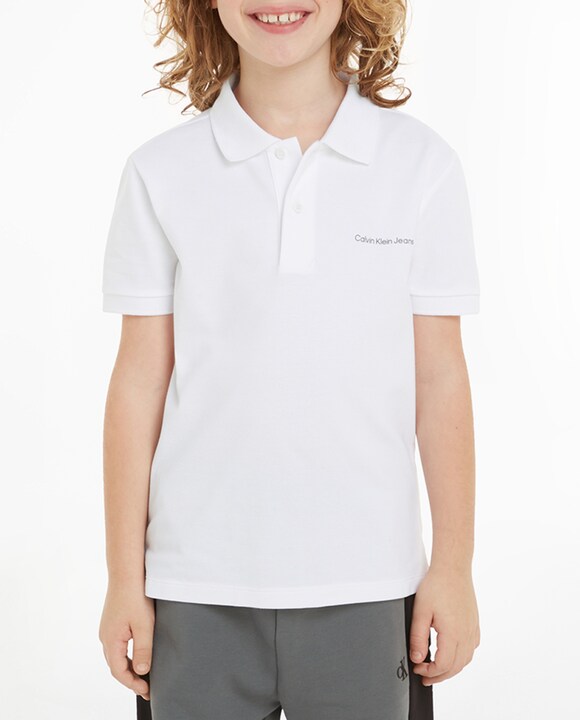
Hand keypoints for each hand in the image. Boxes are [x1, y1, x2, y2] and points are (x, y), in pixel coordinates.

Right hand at [98, 584, 154, 700]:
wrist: (126, 572)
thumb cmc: (136, 596)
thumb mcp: (144, 625)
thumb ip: (143, 649)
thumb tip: (142, 671)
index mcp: (111, 640)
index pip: (119, 671)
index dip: (133, 683)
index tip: (147, 691)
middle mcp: (105, 636)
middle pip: (116, 666)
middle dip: (130, 679)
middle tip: (146, 688)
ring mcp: (107, 629)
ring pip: (116, 656)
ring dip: (128, 667)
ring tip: (144, 675)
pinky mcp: (112, 622)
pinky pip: (117, 645)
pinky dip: (126, 655)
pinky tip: (137, 655)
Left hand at [408, 566, 480, 685]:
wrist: (453, 568)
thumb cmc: (436, 586)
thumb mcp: (420, 612)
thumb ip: (418, 637)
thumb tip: (417, 658)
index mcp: (453, 633)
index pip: (444, 665)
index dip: (430, 672)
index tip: (417, 668)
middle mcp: (466, 634)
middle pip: (456, 666)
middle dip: (440, 675)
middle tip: (424, 675)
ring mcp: (472, 629)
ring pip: (466, 659)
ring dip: (452, 668)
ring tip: (436, 668)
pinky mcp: (474, 623)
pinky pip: (471, 648)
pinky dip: (461, 657)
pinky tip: (451, 652)